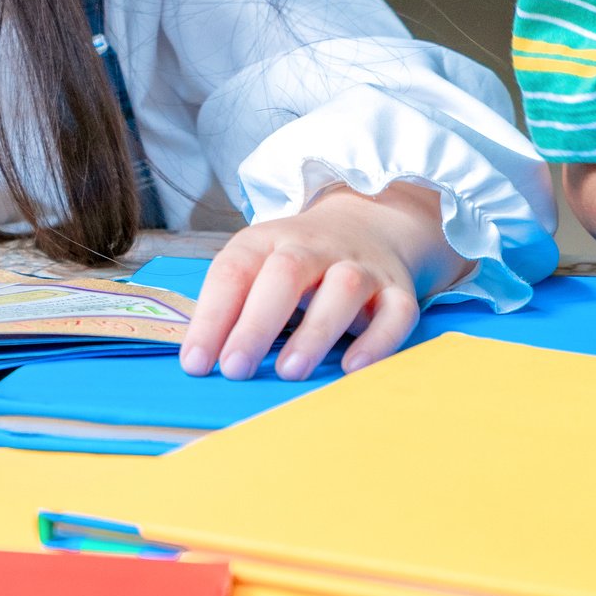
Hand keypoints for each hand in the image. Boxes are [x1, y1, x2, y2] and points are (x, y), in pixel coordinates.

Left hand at [180, 184, 453, 378]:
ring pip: (344, 288)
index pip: (234, 271)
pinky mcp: (399, 290)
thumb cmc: (298, 261)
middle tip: (235, 368)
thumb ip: (232, 306)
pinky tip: (352, 369)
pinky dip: (378, 342)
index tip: (196, 362)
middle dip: (257, 323)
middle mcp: (315, 248)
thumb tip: (201, 361)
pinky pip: (396, 313)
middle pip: (286, 273)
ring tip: (289, 371)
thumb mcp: (257, 265)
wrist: (372, 223)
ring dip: (315, 331)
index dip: (211, 316)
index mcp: (268, 240)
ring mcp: (361, 267)